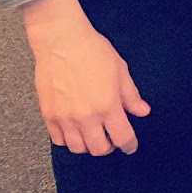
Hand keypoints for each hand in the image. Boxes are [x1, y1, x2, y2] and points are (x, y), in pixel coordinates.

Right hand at [21, 0, 149, 155]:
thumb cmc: (93, 51)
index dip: (129, 145)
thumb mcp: (120, 70)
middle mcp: (86, 117)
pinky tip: (76, 130)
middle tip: (112, 138)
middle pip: (99, 149)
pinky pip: (59, 141)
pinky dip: (69, 140)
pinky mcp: (49, 117)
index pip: (122, 137)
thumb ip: (131, 95)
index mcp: (107, 105)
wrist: (62, 42)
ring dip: (88, 146)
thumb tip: (142, 111)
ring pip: (78, 149)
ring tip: (94, 134)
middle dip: (109, 147)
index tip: (131, 147)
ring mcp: (65, 119)